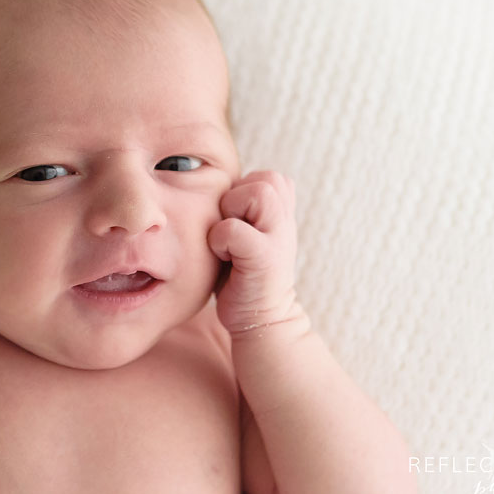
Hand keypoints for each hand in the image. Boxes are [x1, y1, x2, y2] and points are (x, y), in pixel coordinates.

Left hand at [207, 171, 299, 334]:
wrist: (259, 319)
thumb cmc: (240, 273)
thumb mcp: (244, 232)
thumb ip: (241, 207)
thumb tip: (208, 180)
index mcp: (283, 211)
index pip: (265, 175)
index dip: (243, 193)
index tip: (238, 223)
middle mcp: (286, 220)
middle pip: (265, 178)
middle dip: (238, 198)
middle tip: (232, 228)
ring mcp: (280, 237)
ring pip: (257, 192)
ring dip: (232, 213)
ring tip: (230, 240)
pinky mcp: (265, 257)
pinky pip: (233, 228)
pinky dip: (220, 240)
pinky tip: (226, 259)